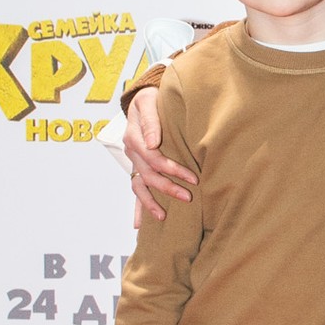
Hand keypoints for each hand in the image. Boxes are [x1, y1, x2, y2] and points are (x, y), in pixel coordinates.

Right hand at [125, 89, 196, 225]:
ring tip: (164, 216)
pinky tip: (138, 226)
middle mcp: (132, 152)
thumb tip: (152, 142)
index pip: (153, 158)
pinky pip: (136, 190)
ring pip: (139, 187)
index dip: (172, 169)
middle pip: (148, 175)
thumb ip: (150, 120)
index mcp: (134, 137)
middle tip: (188, 196)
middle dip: (168, 187)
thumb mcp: (148, 100)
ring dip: (151, 203)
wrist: (144, 100)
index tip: (192, 177)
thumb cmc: (151, 99)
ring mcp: (134, 163)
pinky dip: (137, 208)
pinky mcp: (138, 169)